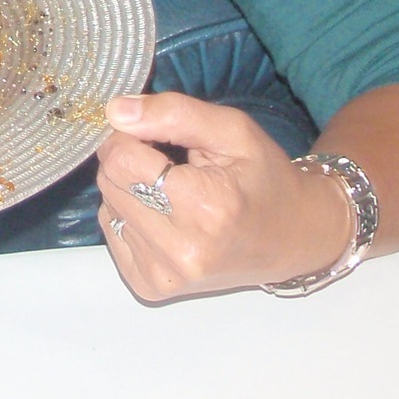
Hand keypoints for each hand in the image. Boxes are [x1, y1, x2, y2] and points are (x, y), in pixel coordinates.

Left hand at [96, 92, 351, 301]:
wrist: (291, 238)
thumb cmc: (264, 178)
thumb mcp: (233, 130)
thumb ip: (174, 113)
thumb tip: (114, 111)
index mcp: (205, 207)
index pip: (121, 159)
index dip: (132, 137)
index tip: (159, 137)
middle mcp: (180, 251)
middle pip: (110, 182)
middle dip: (131, 161)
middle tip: (171, 164)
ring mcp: (163, 275)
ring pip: (107, 207)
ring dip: (131, 190)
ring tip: (174, 192)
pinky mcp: (150, 286)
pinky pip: (112, 233)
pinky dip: (130, 217)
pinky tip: (165, 216)